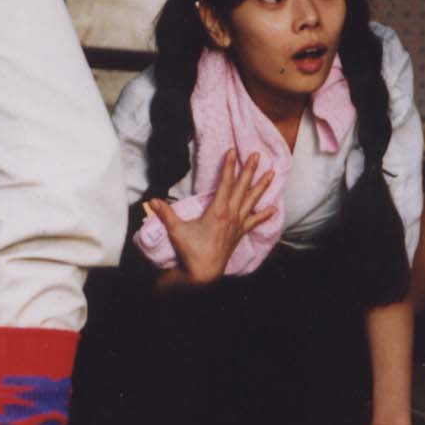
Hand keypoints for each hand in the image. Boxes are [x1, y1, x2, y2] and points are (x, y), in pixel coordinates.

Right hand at [147, 149, 275, 287]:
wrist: (204, 272)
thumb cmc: (190, 250)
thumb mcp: (176, 230)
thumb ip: (165, 213)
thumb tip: (151, 200)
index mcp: (218, 210)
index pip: (225, 183)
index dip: (229, 166)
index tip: (233, 151)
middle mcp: (231, 215)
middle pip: (243, 188)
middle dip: (250, 170)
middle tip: (257, 155)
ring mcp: (238, 224)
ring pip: (252, 201)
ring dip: (262, 186)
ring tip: (272, 173)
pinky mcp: (240, 233)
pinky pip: (254, 222)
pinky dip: (264, 215)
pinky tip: (273, 209)